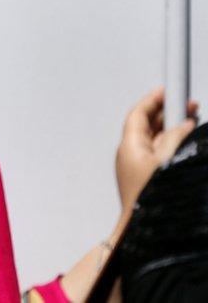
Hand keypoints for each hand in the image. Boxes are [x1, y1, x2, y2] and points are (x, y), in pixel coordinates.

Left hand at [116, 87, 197, 215]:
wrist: (143, 231)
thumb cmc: (152, 198)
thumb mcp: (167, 160)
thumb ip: (175, 138)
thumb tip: (184, 124)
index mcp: (129, 147)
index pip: (138, 115)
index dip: (153, 100)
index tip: (167, 90)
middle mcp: (130, 155)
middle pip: (147, 125)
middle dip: (167, 112)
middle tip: (189, 105)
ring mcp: (137, 168)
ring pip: (155, 140)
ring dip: (173, 128)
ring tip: (193, 120)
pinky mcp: (146, 179)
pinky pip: (159, 154)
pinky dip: (172, 144)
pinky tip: (187, 144)